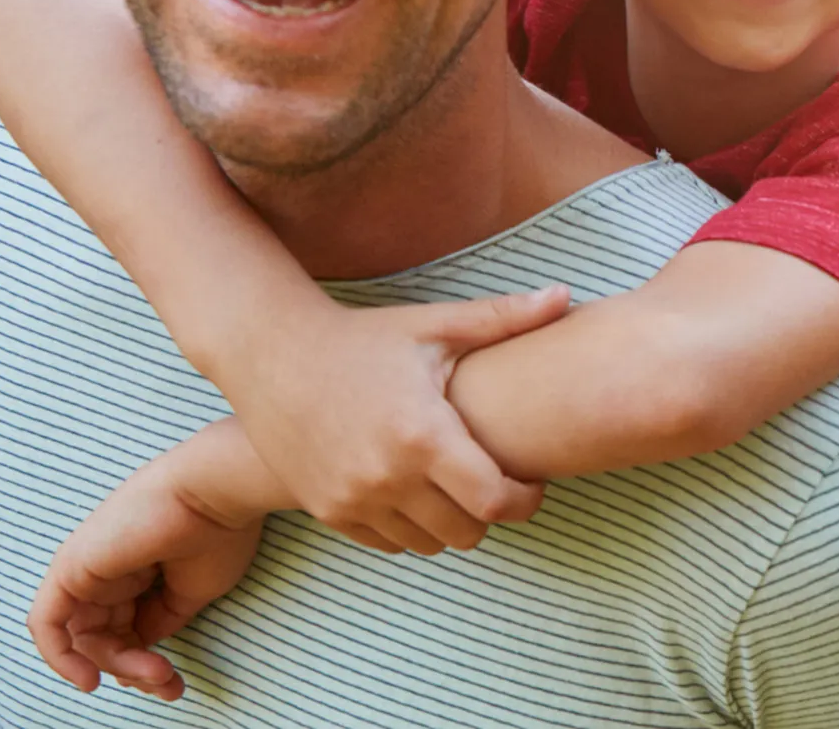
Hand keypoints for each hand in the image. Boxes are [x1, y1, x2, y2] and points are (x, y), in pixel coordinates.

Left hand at [27, 441, 267, 700]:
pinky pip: (48, 623)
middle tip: (165, 683)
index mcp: (138, 570)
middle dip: (132, 667)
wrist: (218, 492)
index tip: (172, 680)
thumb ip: (160, 620)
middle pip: (104, 635)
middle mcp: (108, 570)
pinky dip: (60, 655)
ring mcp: (88, 568)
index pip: (126, 627)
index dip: (144, 660)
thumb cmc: (219, 533)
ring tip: (154, 673)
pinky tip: (89, 678)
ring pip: (83, 636)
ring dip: (116, 664)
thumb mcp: (193, 592)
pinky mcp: (72, 568)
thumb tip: (141, 646)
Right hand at [220, 286, 571, 554]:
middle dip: (492, 513)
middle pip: (468, 533)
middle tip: (497, 482)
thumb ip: (505, 317)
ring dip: (452, 523)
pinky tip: (417, 493)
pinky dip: (410, 528)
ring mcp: (353, 500)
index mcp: (424, 435)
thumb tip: (566, 295)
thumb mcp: (435, 325)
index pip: (496, 501)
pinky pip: (388, 544)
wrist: (272, 355)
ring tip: (458, 487)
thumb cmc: (362, 337)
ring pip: (429, 544)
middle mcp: (387, 478)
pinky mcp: (327, 512)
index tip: (532, 482)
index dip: (526, 499)